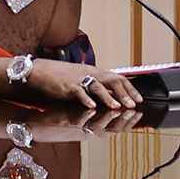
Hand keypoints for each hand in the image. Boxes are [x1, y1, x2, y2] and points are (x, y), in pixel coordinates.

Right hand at [22, 60, 140, 112]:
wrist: (40, 71)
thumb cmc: (60, 76)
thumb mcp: (82, 79)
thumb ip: (97, 87)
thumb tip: (113, 96)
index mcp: (94, 72)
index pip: (117, 78)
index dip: (130, 89)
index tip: (139, 99)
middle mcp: (89, 74)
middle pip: (112, 81)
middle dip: (124, 93)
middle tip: (133, 105)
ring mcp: (78, 79)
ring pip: (97, 86)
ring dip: (108, 98)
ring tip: (116, 107)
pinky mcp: (67, 86)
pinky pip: (78, 92)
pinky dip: (86, 99)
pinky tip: (92, 107)